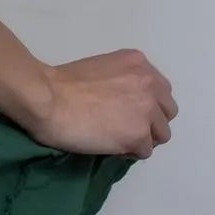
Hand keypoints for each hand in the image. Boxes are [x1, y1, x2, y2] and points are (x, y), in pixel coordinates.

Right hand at [29, 49, 176, 158]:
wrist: (47, 98)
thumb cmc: (62, 83)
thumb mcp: (102, 69)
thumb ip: (122, 81)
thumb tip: (126, 105)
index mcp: (138, 63)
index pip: (160, 90)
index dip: (145, 104)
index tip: (126, 111)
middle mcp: (149, 83)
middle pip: (167, 112)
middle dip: (151, 121)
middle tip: (125, 126)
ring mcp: (146, 109)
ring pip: (161, 134)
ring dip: (143, 138)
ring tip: (117, 138)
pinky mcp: (138, 134)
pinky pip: (144, 151)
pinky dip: (129, 152)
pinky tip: (110, 145)